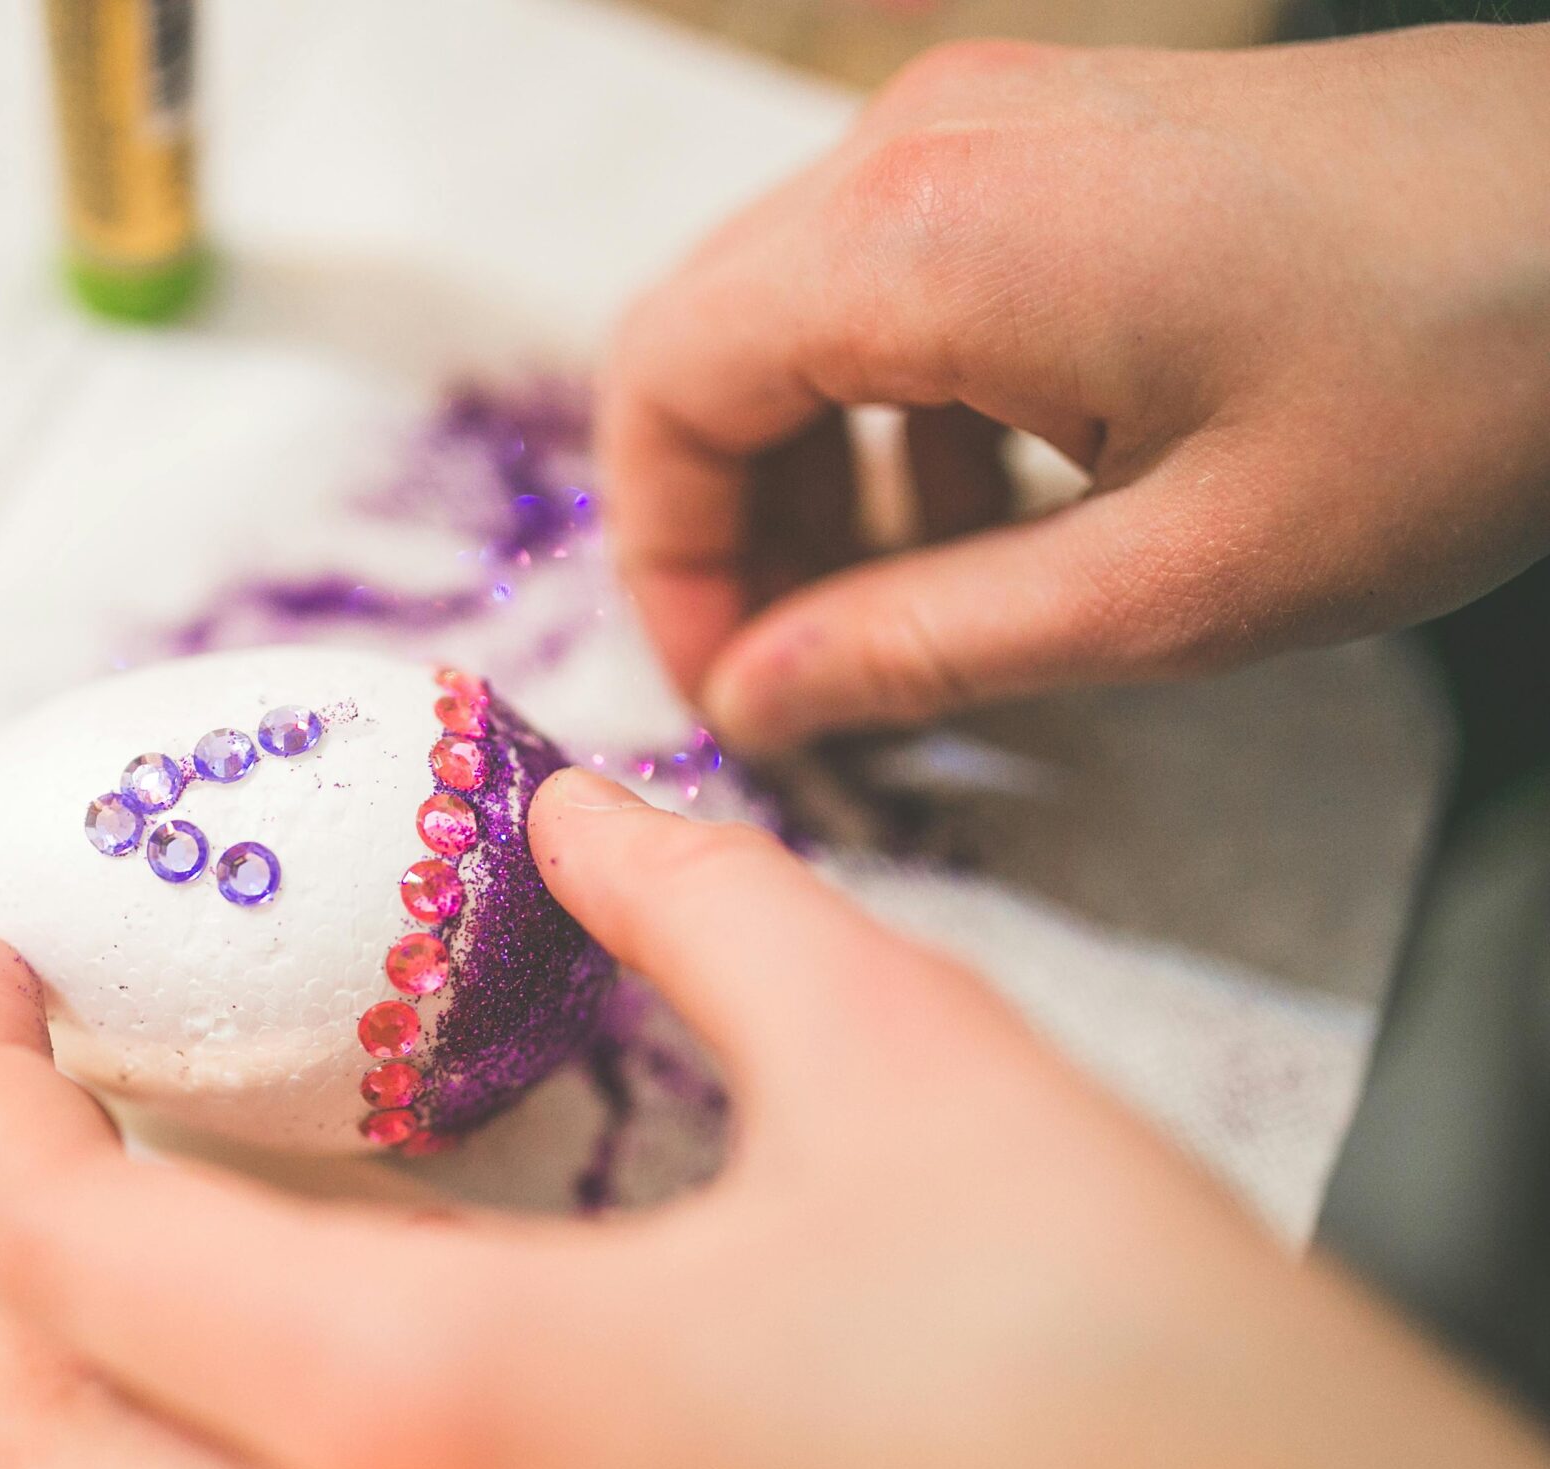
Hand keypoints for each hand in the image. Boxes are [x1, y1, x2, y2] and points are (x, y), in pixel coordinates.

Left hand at [0, 768, 1549, 1468]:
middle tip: (68, 1103)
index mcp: (451, 1409)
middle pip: (43, 1452)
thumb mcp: (910, 1062)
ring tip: (195, 1227)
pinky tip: (355, 1387)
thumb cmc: (1133, 1385)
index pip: (75, 1249)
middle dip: (6, 1262)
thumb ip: (697, 902)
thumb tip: (574, 813)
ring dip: (115, 1391)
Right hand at [602, 23, 1549, 751]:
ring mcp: (986, 120)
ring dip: (806, 473)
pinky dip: (888, 407)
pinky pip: (888, 276)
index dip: (664, 561)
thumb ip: (926, 646)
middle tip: (789, 669)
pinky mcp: (1048, 132)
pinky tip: (989, 511)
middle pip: (702, 340)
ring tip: (891, 614)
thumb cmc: (1454, 381)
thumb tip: (757, 700)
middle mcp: (922, 146)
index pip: (666, 391)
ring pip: (787, 311)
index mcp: (925, 241)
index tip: (726, 686)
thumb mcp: (1174, 584)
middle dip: (721, 523)